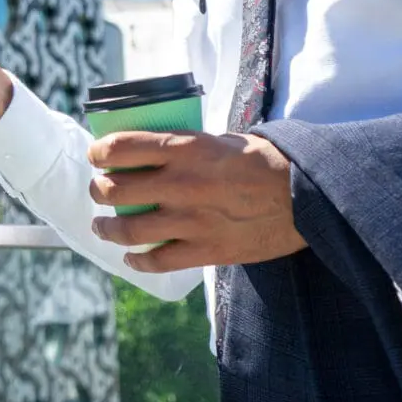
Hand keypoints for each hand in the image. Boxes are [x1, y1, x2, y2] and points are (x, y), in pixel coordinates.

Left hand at [86, 131, 305, 272]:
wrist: (305, 197)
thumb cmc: (265, 162)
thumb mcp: (223, 139)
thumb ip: (187, 147)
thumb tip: (154, 153)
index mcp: (186, 148)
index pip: (122, 147)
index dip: (99, 152)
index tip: (96, 156)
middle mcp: (181, 184)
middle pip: (116, 190)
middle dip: (100, 191)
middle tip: (99, 191)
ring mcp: (191, 220)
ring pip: (128, 230)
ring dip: (108, 229)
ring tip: (103, 227)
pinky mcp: (206, 250)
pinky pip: (158, 261)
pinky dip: (137, 261)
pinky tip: (132, 257)